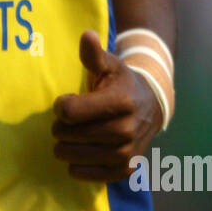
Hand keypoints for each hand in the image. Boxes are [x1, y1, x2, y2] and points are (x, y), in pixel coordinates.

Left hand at [51, 31, 160, 181]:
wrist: (151, 107)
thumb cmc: (121, 83)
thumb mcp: (109, 65)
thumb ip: (93, 54)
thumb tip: (86, 35)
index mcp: (120, 102)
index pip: (70, 112)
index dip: (61, 107)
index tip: (66, 102)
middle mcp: (126, 130)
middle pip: (69, 135)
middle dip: (60, 127)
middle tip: (67, 122)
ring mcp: (126, 153)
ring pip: (74, 156)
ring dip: (64, 147)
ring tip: (70, 137)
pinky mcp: (124, 170)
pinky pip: (86, 175)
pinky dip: (76, 167)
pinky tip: (79, 154)